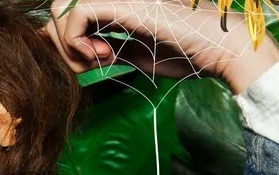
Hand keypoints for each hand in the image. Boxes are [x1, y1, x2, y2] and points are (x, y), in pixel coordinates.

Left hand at [44, 0, 278, 93]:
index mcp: (116, 4)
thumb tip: (76, 52)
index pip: (69, 11)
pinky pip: (78, 13)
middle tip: (87, 63)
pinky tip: (101, 56)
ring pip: (63, 7)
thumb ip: (104, 49)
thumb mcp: (133, 55)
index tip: (83, 62)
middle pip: (60, 8)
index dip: (61, 37)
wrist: (219, 50)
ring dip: (68, 43)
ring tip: (96, 59)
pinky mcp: (124, 2)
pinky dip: (77, 40)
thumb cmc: (185, 54)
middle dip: (61, 43)